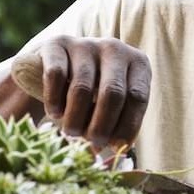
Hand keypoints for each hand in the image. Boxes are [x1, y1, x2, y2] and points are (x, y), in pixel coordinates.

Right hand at [32, 36, 150, 148]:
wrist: (57, 64)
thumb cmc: (93, 93)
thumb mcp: (112, 104)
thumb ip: (118, 124)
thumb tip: (118, 150)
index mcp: (137, 62)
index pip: (137, 97)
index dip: (128, 125)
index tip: (117, 146)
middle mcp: (115, 48)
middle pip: (112, 93)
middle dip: (102, 125)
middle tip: (92, 143)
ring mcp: (86, 43)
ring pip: (83, 88)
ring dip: (76, 118)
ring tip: (71, 132)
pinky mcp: (58, 44)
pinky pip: (56, 76)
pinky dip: (55, 100)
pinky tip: (55, 113)